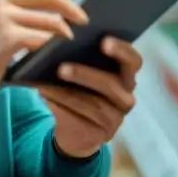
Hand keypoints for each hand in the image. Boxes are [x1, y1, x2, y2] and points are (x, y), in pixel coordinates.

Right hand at [0, 0, 87, 100]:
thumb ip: (17, 19)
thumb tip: (54, 22)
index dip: (66, 2)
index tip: (80, 15)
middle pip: (50, 3)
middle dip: (72, 16)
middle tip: (84, 29)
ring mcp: (2, 18)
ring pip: (49, 23)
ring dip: (63, 38)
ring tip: (69, 49)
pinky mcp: (6, 37)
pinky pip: (41, 41)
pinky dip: (52, 50)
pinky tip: (55, 60)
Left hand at [33, 37, 142, 158]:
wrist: (77, 130)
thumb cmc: (80, 90)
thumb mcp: (85, 75)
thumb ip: (81, 60)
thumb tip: (58, 44)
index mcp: (126, 76)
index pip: (133, 61)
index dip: (122, 50)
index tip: (103, 41)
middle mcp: (126, 97)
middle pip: (111, 84)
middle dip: (85, 75)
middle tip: (61, 68)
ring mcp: (116, 118)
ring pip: (91, 104)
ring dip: (64, 93)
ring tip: (44, 84)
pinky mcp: (102, 134)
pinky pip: (79, 119)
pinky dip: (59, 107)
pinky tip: (45, 98)